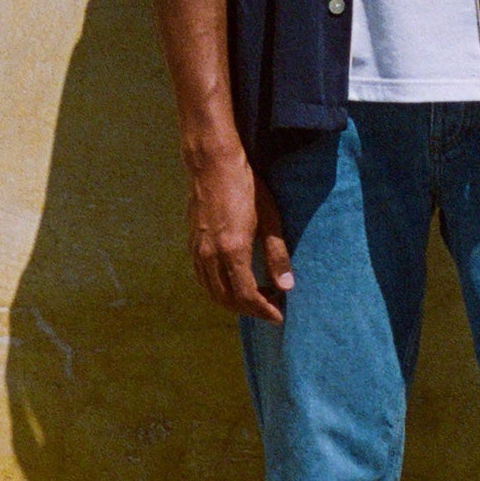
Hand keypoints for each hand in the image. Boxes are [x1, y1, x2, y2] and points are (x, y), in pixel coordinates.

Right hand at [186, 144, 293, 322]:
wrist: (213, 164)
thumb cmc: (246, 187)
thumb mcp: (270, 219)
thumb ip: (277, 255)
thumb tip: (287, 287)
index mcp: (232, 250)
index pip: (247, 296)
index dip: (264, 310)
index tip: (279, 316)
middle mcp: (210, 255)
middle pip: (228, 299)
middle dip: (250, 310)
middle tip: (271, 307)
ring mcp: (197, 250)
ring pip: (212, 291)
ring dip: (233, 302)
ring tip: (255, 298)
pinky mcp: (192, 244)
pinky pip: (202, 277)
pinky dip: (218, 288)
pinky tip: (232, 282)